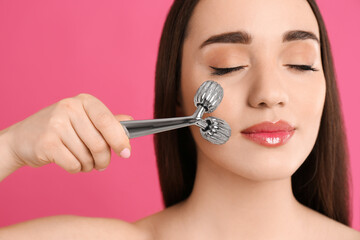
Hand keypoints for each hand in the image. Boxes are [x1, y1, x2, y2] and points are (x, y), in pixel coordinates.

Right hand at [5, 93, 132, 172]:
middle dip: (104, 160)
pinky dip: (76, 169)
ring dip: (89, 166)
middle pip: (100, 143)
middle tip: (101, 165)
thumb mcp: (83, 119)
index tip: (126, 153)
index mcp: (83, 101)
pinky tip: (70, 163)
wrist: (22, 139)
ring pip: (87, 157)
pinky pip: (74, 164)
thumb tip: (130, 121)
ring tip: (82, 162)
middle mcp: (70, 108)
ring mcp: (56, 124)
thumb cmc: (59, 130)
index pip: (107, 121)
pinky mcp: (47, 142)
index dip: (119, 140)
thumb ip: (106, 121)